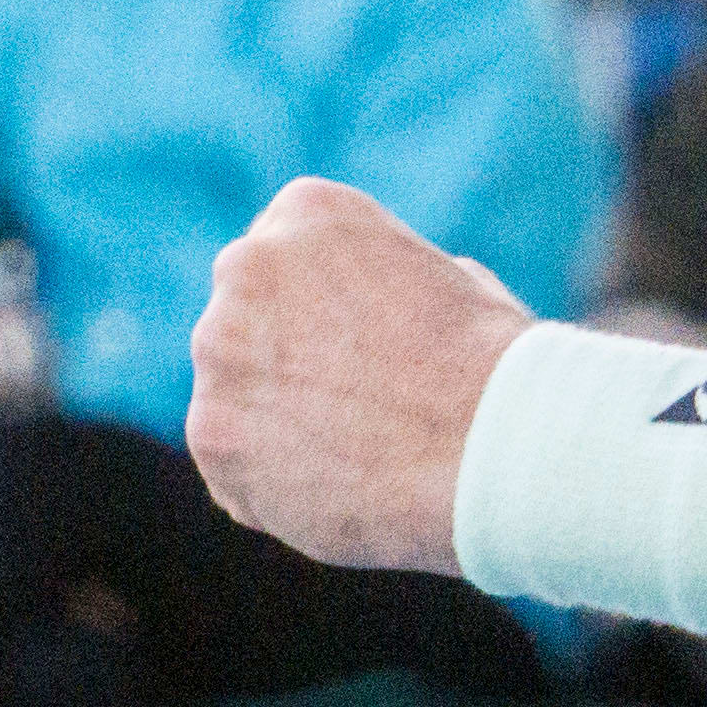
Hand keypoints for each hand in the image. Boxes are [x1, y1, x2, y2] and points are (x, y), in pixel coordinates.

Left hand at [186, 178, 529, 576]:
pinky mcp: (211, 432)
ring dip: (276, 431)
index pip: (282, 265)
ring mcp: (219, 348)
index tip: (367, 357)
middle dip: (286, 368)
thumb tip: (386, 301)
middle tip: (355, 415)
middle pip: (244, 325)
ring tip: (355, 461)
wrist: (493, 448)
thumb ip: (394, 284)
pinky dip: (268, 491)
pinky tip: (333, 496)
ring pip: (232, 398)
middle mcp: (246, 264)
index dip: (323, 319)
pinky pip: (228, 468)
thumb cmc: (496, 370)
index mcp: (309, 210)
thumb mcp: (456, 285)